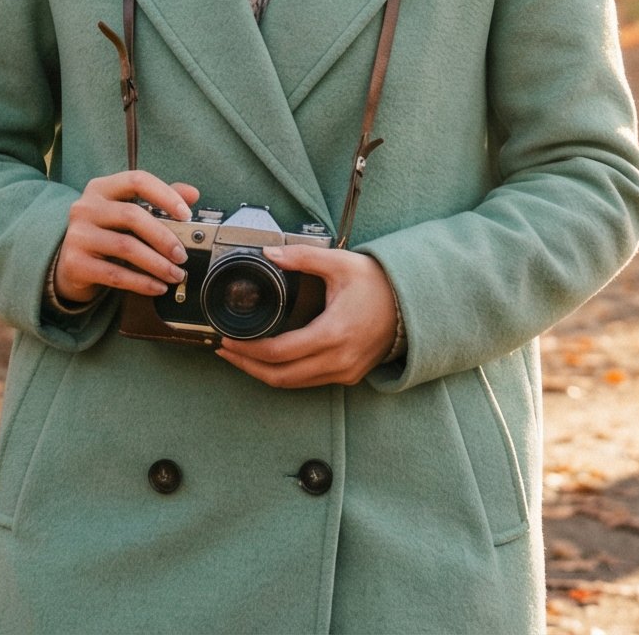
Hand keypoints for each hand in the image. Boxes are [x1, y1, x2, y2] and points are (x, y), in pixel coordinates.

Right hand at [54, 171, 200, 304]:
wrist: (71, 263)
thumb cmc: (107, 233)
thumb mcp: (129, 211)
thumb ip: (159, 200)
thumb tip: (192, 194)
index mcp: (101, 188)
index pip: (136, 181)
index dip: (165, 195)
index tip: (186, 215)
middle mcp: (86, 207)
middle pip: (131, 215)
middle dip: (163, 237)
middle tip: (182, 255)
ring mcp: (78, 235)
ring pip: (125, 247)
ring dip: (157, 264)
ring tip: (175, 274)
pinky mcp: (75, 263)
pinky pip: (115, 274)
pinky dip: (141, 283)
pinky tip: (157, 287)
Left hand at [217, 246, 399, 387]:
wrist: (412, 304)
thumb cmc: (379, 284)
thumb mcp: (340, 264)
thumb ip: (302, 257)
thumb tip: (269, 254)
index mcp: (333, 333)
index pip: (279, 353)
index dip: (248, 350)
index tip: (228, 339)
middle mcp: (338, 359)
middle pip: (281, 376)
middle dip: (248, 366)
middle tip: (225, 351)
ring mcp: (345, 371)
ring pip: (294, 384)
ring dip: (264, 373)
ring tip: (242, 356)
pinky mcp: (349, 375)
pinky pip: (309, 382)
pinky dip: (285, 374)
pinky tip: (271, 360)